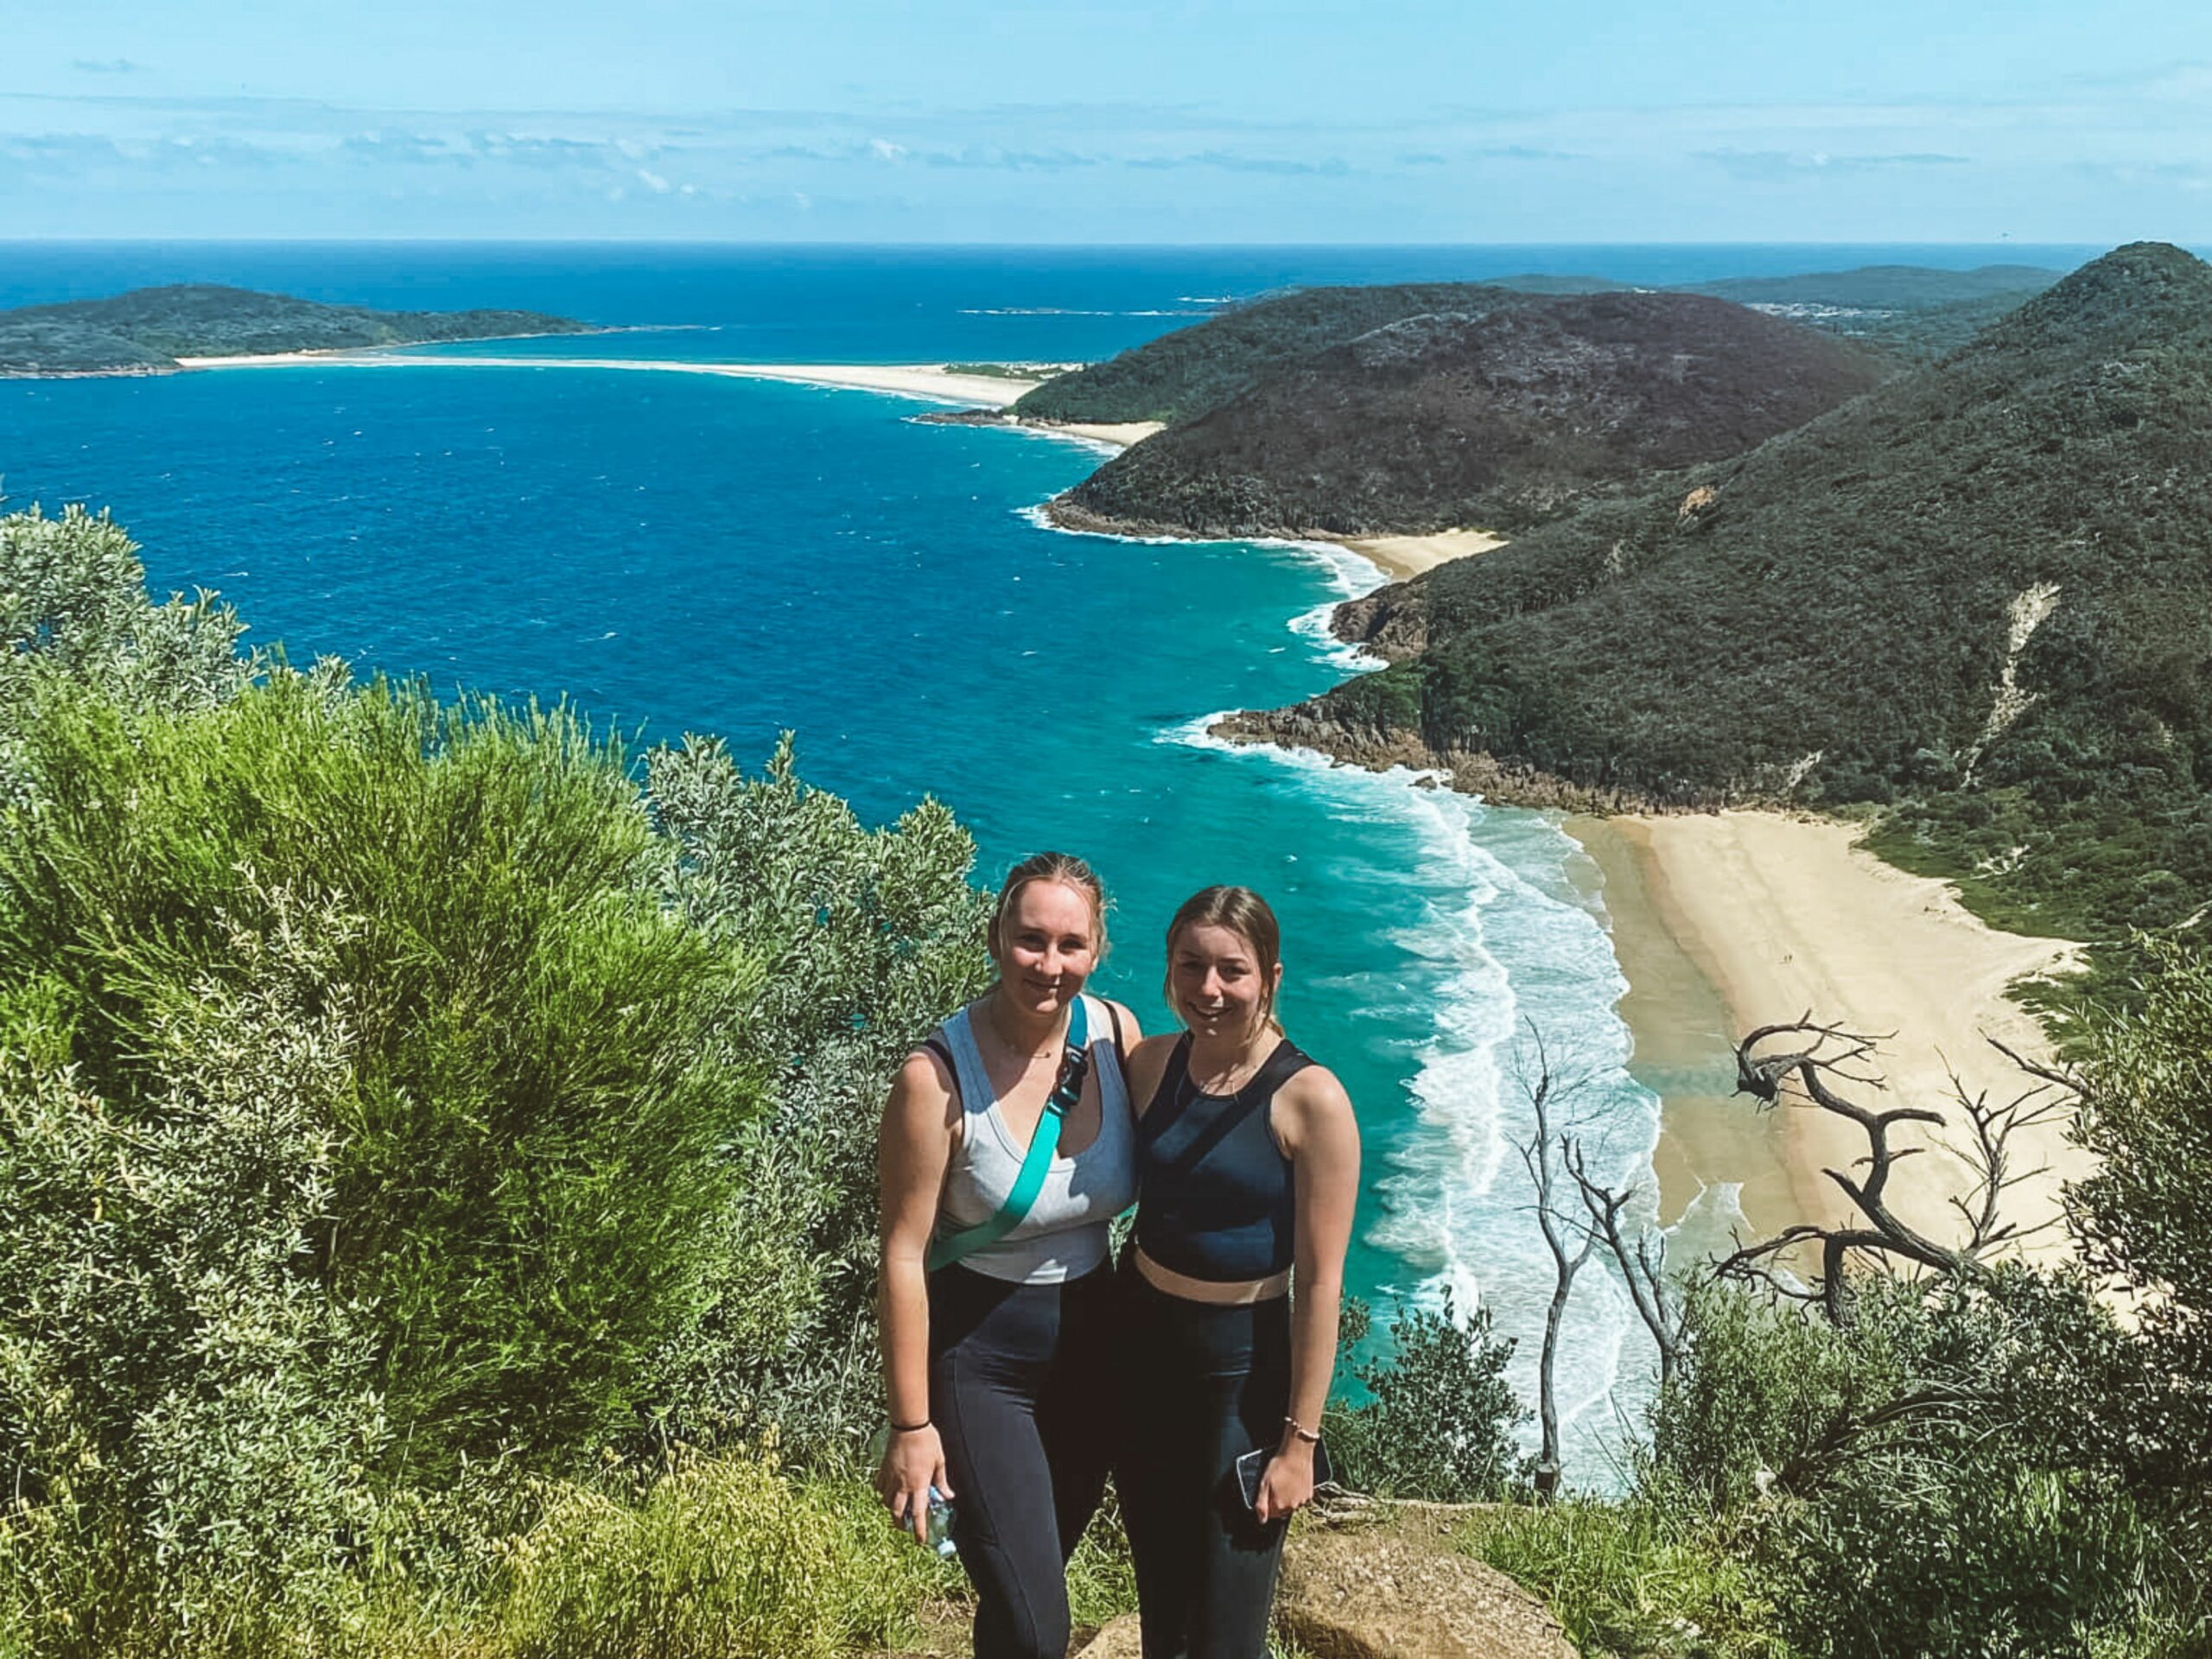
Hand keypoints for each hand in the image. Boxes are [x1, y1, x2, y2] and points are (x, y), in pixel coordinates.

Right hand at [875, 1424, 951, 1544]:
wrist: (909, 1425)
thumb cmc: (927, 1441)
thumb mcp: (939, 1461)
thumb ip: (942, 1481)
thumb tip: (949, 1496)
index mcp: (919, 1484)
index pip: (919, 1514)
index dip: (919, 1530)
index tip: (920, 1541)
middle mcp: (903, 1484)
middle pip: (898, 1513)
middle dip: (901, 1524)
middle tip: (906, 1526)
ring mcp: (891, 1477)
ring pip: (886, 1502)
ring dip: (893, 1508)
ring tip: (899, 1508)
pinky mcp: (883, 1469)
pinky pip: (879, 1487)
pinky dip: (883, 1493)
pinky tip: (889, 1490)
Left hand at [1254, 1443, 1313, 1524]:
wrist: (1297, 1453)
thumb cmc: (1279, 1465)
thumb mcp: (1264, 1483)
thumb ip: (1261, 1504)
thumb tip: (1261, 1520)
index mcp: (1279, 1506)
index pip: (1270, 1514)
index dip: (1267, 1502)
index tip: (1269, 1490)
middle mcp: (1292, 1507)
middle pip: (1281, 1510)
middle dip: (1277, 1500)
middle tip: (1276, 1484)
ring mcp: (1302, 1501)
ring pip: (1291, 1504)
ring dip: (1288, 1497)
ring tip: (1286, 1481)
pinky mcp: (1310, 1494)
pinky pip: (1301, 1499)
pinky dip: (1297, 1493)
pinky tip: (1294, 1481)